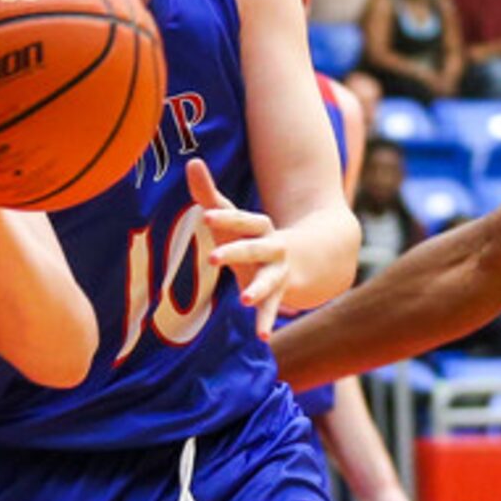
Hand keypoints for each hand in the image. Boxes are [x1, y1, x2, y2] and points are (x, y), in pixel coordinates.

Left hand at [194, 160, 290, 333]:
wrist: (308, 256)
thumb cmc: (255, 236)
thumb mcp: (234, 218)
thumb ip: (210, 193)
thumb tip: (192, 161)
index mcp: (259, 227)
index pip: (242, 220)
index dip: (226, 219)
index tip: (206, 217)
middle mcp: (272, 247)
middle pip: (253, 248)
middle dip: (235, 252)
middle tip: (212, 259)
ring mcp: (277, 272)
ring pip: (268, 280)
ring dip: (258, 290)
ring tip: (245, 300)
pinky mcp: (278, 294)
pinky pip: (273, 309)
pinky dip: (267, 322)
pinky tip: (263, 338)